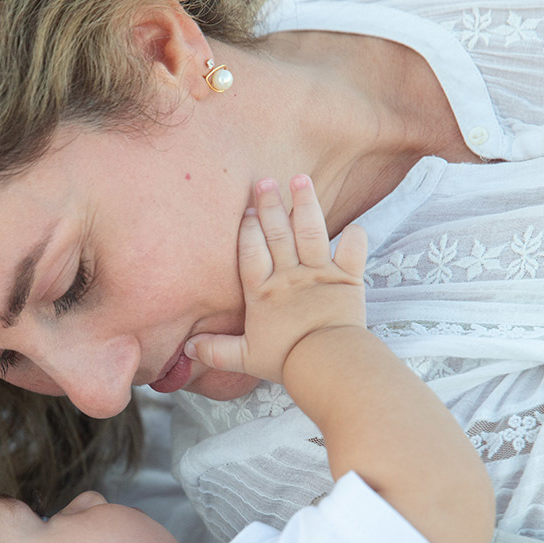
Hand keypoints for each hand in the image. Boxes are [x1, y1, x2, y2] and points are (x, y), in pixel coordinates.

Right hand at [185, 175, 367, 385]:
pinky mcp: (348, 278)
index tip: (245, 211)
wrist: (326, 362)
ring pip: (312, 230)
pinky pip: (354, 249)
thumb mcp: (244, 357)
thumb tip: (187, 349)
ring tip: (301, 180)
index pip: (251, 251)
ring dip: (306, 203)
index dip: (247, 230)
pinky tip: (352, 227)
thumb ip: (216, 350)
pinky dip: (355, 236)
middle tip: (265, 181)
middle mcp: (289, 276)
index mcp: (263, 291)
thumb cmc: (285, 360)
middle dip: (270, 204)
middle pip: (278, 232)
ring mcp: (320, 273)